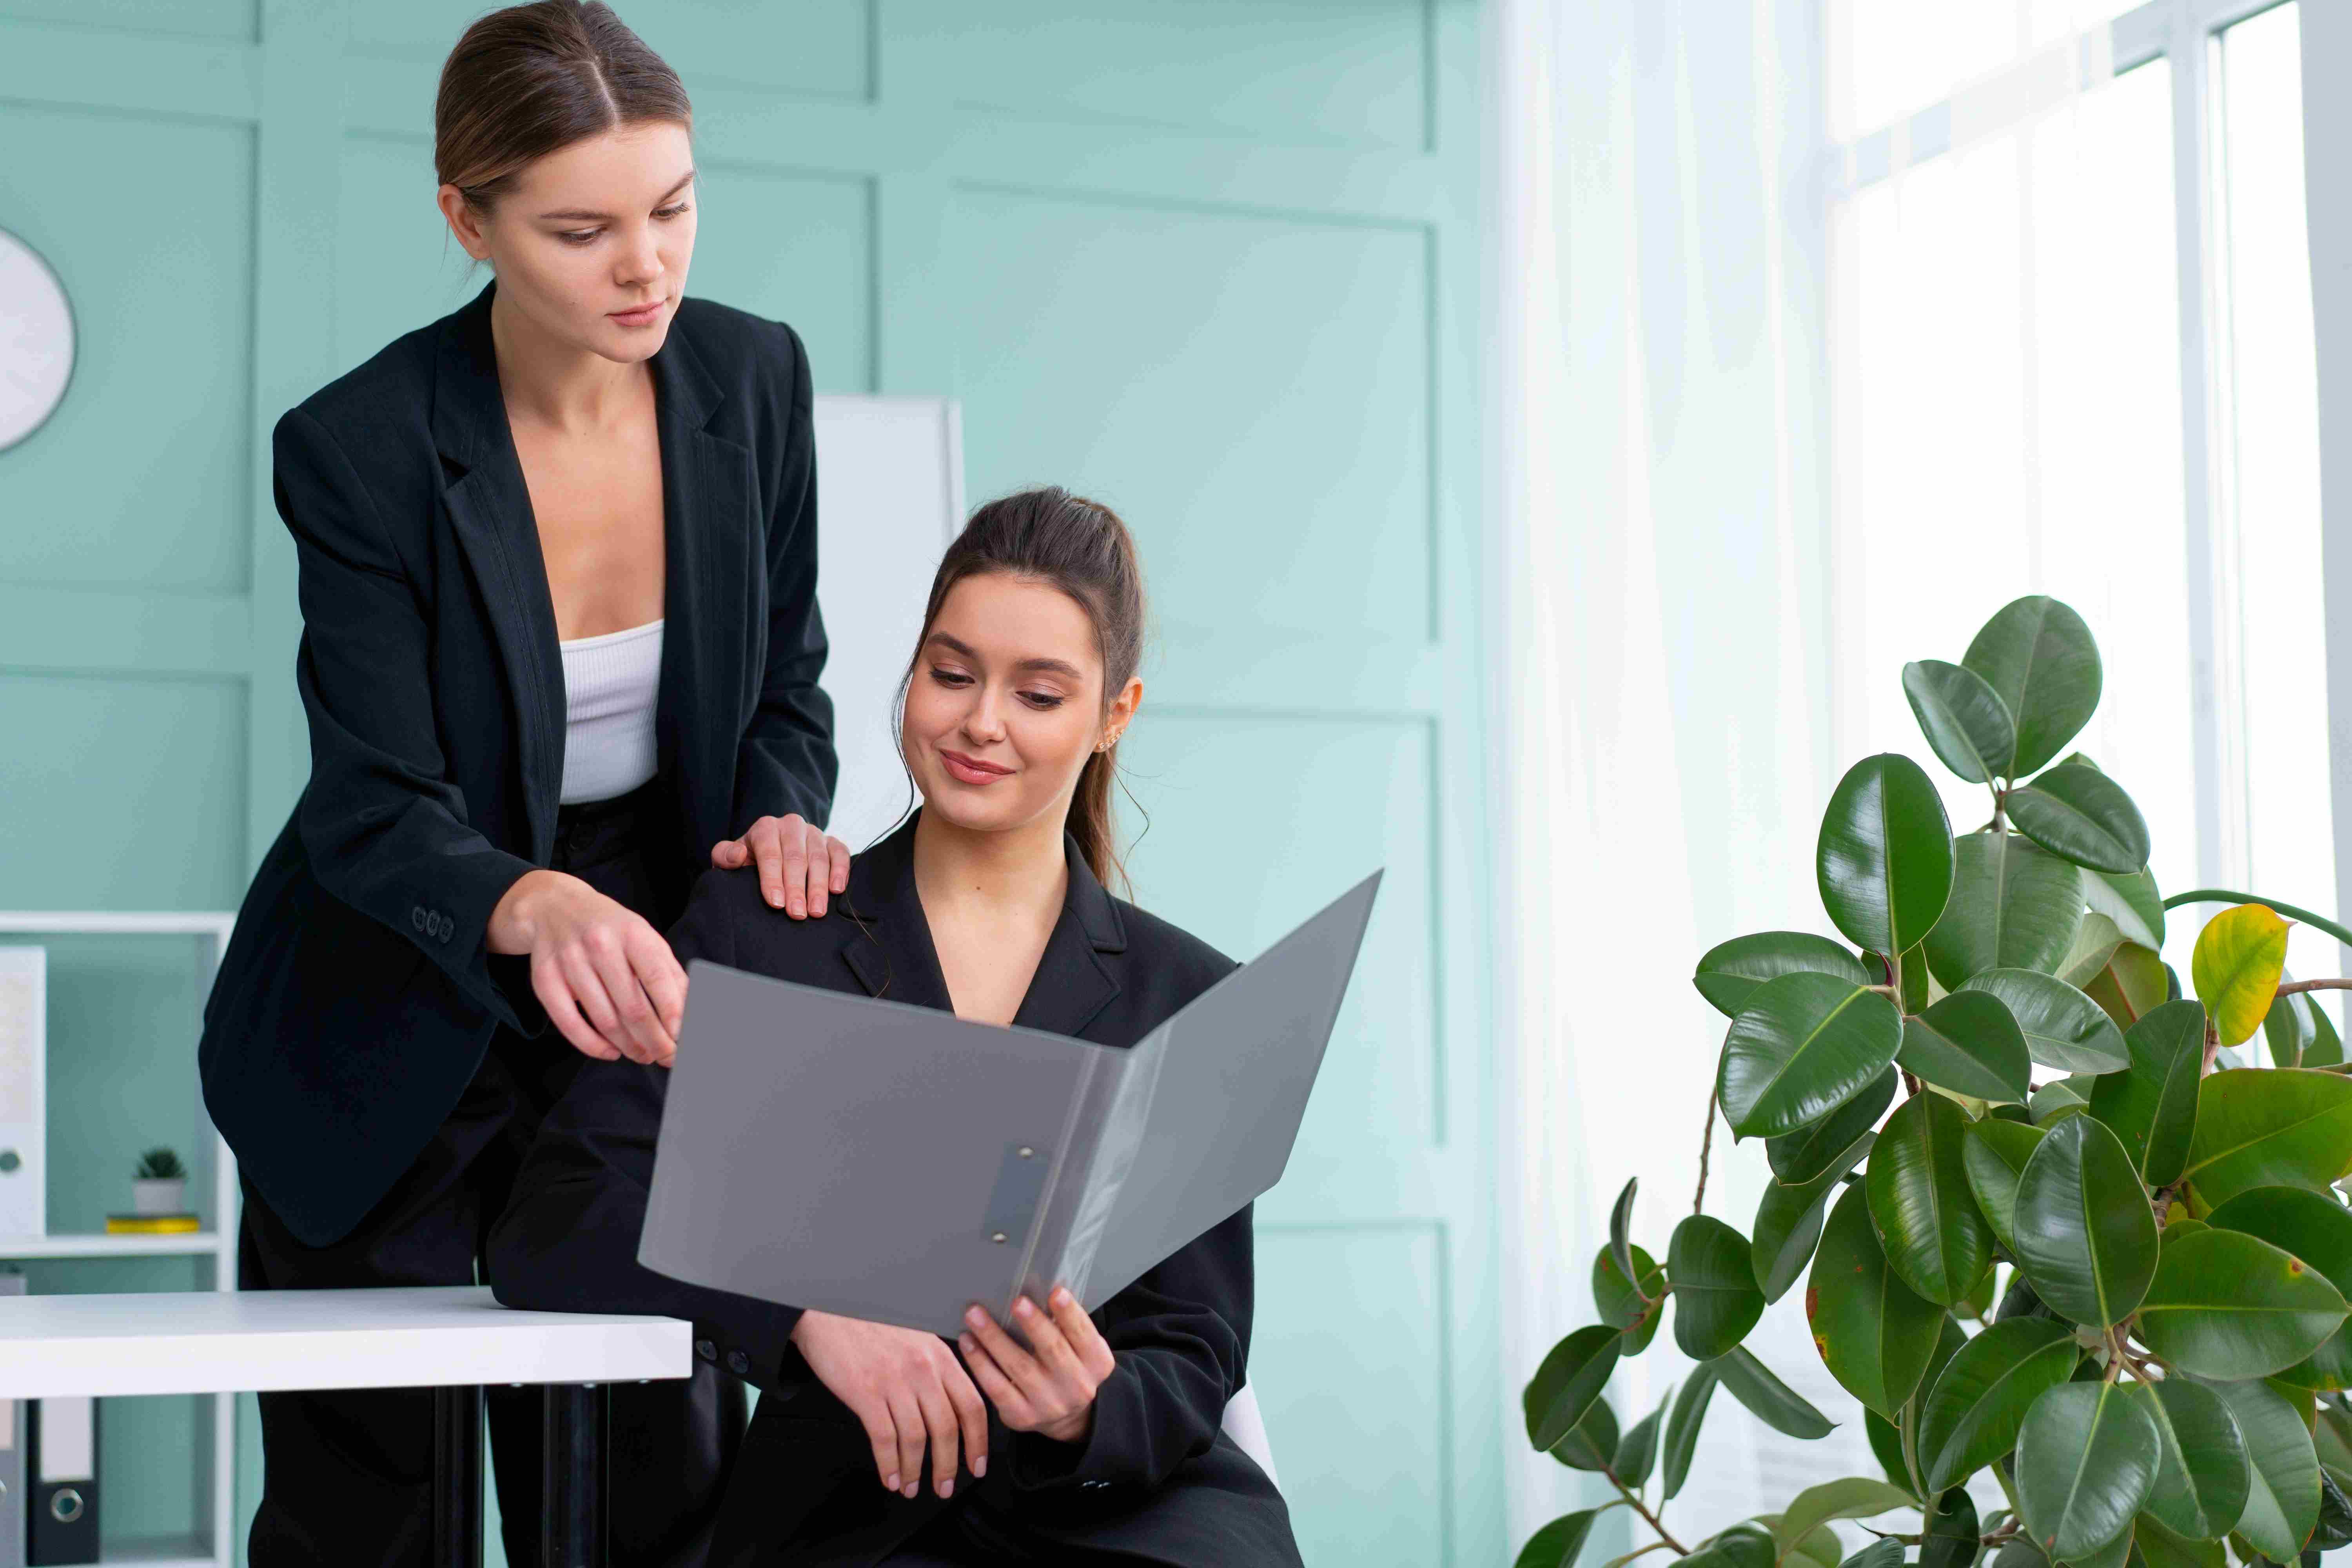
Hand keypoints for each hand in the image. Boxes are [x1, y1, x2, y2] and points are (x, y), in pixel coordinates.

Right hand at [487, 869, 682, 1064]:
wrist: (555, 908)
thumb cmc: (612, 930)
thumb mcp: (645, 938)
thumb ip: (670, 974)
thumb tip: (692, 1013)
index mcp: (633, 933)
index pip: (657, 979)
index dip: (672, 1013)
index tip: (682, 1037)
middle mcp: (600, 945)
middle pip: (632, 1007)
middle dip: (655, 1040)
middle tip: (667, 1056)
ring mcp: (570, 962)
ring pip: (605, 1020)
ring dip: (629, 1046)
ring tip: (644, 1055)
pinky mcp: (545, 980)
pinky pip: (569, 1024)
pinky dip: (593, 1045)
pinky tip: (612, 1052)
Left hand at [711, 814, 849, 917]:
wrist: (768, 855)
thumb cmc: (747, 862)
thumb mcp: (728, 859)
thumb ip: (724, 856)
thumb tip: (738, 855)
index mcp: (765, 828)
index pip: (770, 853)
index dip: (773, 879)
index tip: (776, 904)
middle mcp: (791, 825)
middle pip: (796, 857)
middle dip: (797, 888)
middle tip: (797, 914)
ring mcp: (814, 832)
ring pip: (819, 857)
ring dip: (819, 886)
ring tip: (817, 912)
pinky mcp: (831, 841)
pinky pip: (840, 852)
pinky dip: (840, 870)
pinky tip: (836, 890)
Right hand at [790, 1309, 988, 1498]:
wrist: (831, 1310)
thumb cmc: (874, 1325)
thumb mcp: (918, 1338)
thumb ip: (938, 1369)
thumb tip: (953, 1409)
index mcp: (940, 1356)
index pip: (972, 1405)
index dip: (978, 1441)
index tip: (977, 1464)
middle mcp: (922, 1369)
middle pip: (947, 1428)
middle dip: (948, 1465)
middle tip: (945, 1487)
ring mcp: (894, 1381)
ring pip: (915, 1439)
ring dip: (915, 1471)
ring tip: (911, 1488)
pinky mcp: (865, 1392)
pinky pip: (883, 1438)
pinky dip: (889, 1464)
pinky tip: (890, 1477)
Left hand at [958, 1289, 1113, 1444]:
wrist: (1066, 1416)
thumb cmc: (1068, 1366)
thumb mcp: (1081, 1348)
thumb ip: (1066, 1326)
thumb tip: (1036, 1288)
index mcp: (1097, 1363)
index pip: (1084, 1335)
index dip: (1070, 1314)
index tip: (1056, 1292)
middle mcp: (1077, 1386)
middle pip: (1053, 1351)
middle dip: (1034, 1325)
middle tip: (1016, 1302)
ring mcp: (1049, 1404)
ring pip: (1019, 1367)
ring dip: (994, 1338)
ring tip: (975, 1315)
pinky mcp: (1021, 1416)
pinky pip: (997, 1387)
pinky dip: (980, 1362)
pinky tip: (968, 1342)